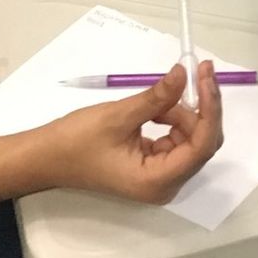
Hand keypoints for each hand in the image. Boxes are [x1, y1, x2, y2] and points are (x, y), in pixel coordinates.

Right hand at [37, 64, 222, 203]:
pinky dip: (172, 118)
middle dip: (199, 107)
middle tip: (195, 72)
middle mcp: (165, 184)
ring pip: (190, 138)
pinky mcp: (153, 167)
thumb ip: (157, 97)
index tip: (207, 76)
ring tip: (160, 94)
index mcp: (157, 180)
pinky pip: (175, 139)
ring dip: (182, 111)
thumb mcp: (119, 116)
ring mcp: (160, 177)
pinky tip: (157, 106)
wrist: (46, 158)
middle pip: (201, 142)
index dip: (210, 109)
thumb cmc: (76, 141)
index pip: (202, 145)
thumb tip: (184, 74)